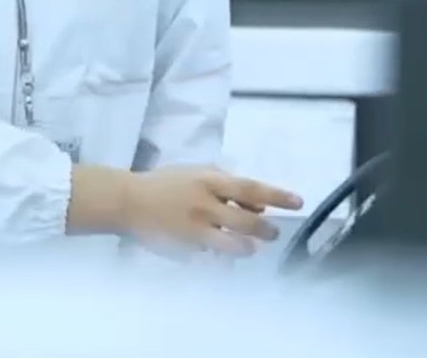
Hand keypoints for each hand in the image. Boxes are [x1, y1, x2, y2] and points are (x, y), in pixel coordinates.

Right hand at [123, 166, 303, 256]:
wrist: (128, 201)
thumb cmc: (165, 183)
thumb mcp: (196, 173)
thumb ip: (225, 184)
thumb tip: (254, 205)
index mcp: (209, 182)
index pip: (251, 189)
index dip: (276, 196)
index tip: (297, 201)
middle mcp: (205, 206)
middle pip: (247, 222)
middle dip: (266, 230)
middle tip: (274, 233)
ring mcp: (196, 230)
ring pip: (232, 244)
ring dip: (247, 247)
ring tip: (251, 246)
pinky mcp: (186, 249)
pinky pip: (212, 254)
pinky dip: (220, 253)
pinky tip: (219, 250)